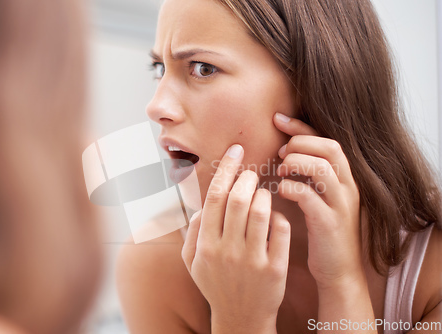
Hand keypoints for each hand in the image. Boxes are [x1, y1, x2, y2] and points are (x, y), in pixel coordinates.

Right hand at [182, 144, 289, 332]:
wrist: (240, 319)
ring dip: (264, 194)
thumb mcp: (192, 262)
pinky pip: (280, 229)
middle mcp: (226, 250)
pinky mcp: (275, 269)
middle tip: (252, 173)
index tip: (236, 150)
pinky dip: (278, 216)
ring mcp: (252, 260)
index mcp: (205, 244)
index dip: (227, 167)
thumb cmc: (215, 284)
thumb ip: (192, 231)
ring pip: (262, 210)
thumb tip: (200, 205)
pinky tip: (274, 216)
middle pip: (238, 198)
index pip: (214, 195)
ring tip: (263, 192)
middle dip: (248, 177)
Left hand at [273, 113, 363, 289]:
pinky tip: (281, 191)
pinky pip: (309, 196)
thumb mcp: (320, 199)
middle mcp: (348, 187)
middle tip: (280, 153)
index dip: (301, 127)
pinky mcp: (330, 223)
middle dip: (299, 142)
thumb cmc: (322, 232)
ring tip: (280, 171)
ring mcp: (341, 205)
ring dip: (295, 162)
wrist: (339, 272)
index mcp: (345, 178)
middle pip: (329, 147)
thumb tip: (282, 152)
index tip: (278, 119)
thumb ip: (308, 176)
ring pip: (321, 167)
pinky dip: (291, 188)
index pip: (327, 140)